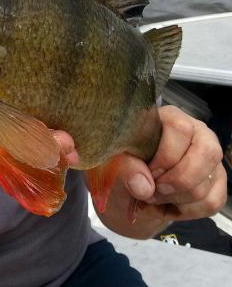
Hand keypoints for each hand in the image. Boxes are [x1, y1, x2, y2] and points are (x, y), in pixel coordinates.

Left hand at [120, 105, 226, 223]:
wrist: (127, 188)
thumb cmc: (121, 165)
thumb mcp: (113, 162)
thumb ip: (125, 167)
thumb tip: (144, 185)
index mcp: (168, 117)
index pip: (180, 128)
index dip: (165, 156)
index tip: (148, 172)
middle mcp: (195, 131)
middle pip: (206, 153)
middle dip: (177, 180)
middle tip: (152, 190)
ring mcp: (209, 157)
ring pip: (207, 183)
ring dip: (176, 199)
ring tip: (153, 197)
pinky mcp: (216, 181)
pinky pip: (211, 202)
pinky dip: (186, 211)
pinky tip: (167, 204)